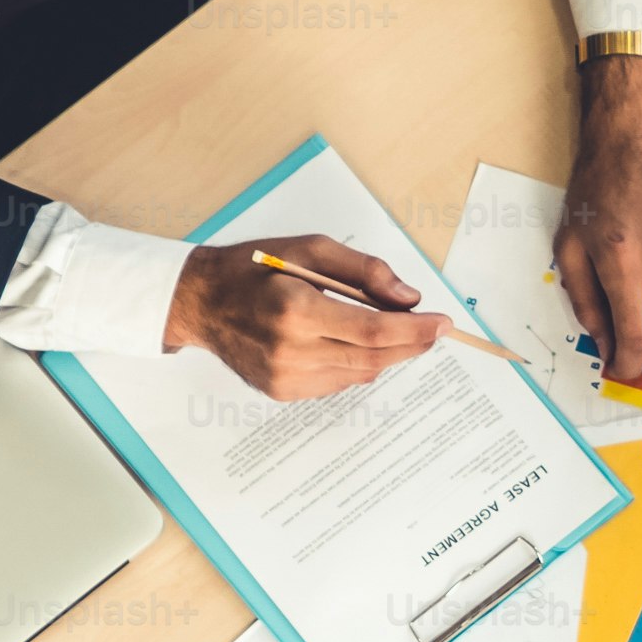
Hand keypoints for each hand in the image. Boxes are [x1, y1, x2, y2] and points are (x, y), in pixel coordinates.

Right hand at [165, 233, 454, 399]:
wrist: (199, 302)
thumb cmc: (254, 269)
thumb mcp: (310, 249)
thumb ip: (365, 271)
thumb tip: (409, 299)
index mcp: (297, 311)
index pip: (374, 331)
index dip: (416, 330)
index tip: (442, 322)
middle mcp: (291, 351)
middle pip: (374, 358)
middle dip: (411, 345)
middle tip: (433, 330)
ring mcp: (285, 377)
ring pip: (360, 373)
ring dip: (385, 354)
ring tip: (391, 330)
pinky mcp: (282, 392)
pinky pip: (337, 382)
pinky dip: (355, 363)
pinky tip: (348, 342)